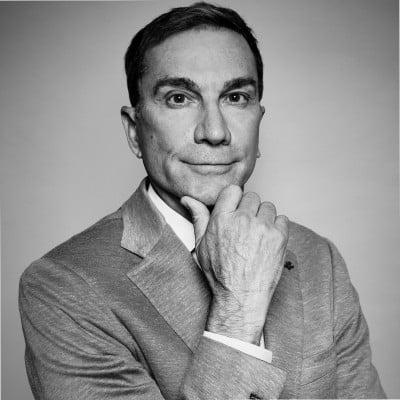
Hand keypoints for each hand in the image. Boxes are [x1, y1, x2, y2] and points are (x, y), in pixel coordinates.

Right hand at [181, 185, 288, 344]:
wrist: (241, 296)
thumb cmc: (220, 273)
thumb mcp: (201, 244)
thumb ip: (198, 217)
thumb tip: (187, 199)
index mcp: (222, 219)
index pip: (233, 190)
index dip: (235, 200)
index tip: (236, 210)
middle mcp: (243, 220)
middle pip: (252, 197)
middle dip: (249, 209)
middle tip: (246, 227)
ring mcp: (262, 227)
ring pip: (268, 207)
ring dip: (264, 217)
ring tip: (257, 235)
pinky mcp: (279, 237)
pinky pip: (283, 219)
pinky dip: (277, 227)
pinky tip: (268, 241)